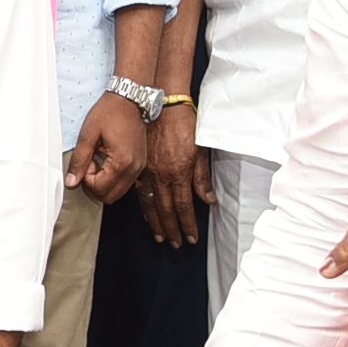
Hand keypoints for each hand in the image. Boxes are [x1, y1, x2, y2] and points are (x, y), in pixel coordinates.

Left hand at [67, 91, 147, 204]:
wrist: (130, 99)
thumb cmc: (110, 111)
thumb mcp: (88, 135)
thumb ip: (79, 161)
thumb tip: (71, 181)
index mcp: (122, 162)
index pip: (99, 189)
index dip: (86, 179)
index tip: (87, 161)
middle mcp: (134, 168)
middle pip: (109, 197)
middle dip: (94, 186)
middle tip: (90, 164)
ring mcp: (139, 167)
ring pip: (117, 193)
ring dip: (103, 183)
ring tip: (98, 161)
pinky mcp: (140, 164)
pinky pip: (125, 183)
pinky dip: (112, 179)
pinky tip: (107, 162)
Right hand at [135, 97, 206, 248]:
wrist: (163, 102)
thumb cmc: (184, 122)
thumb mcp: (200, 149)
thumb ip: (202, 177)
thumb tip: (207, 200)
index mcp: (179, 172)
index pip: (184, 206)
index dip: (187, 225)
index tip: (190, 238)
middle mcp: (162, 175)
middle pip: (167, 209)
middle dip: (172, 229)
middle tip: (176, 244)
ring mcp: (148, 170)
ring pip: (151, 203)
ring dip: (156, 222)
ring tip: (160, 235)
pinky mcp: (140, 164)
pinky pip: (140, 190)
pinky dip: (144, 205)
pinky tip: (146, 212)